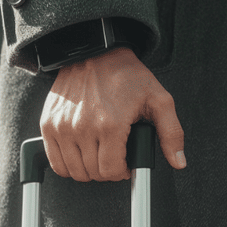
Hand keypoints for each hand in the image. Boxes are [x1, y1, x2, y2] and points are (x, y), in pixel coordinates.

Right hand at [40, 47, 185, 180]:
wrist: (95, 53)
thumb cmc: (127, 75)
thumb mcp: (159, 100)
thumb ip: (172, 133)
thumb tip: (178, 162)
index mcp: (110, 124)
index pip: (110, 171)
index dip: (121, 173)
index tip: (125, 165)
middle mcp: (83, 127)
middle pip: (93, 173)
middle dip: (107, 171)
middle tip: (114, 158)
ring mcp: (62, 126)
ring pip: (73, 171)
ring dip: (88, 169)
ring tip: (99, 154)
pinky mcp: (48, 124)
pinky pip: (56, 162)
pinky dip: (68, 164)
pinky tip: (82, 153)